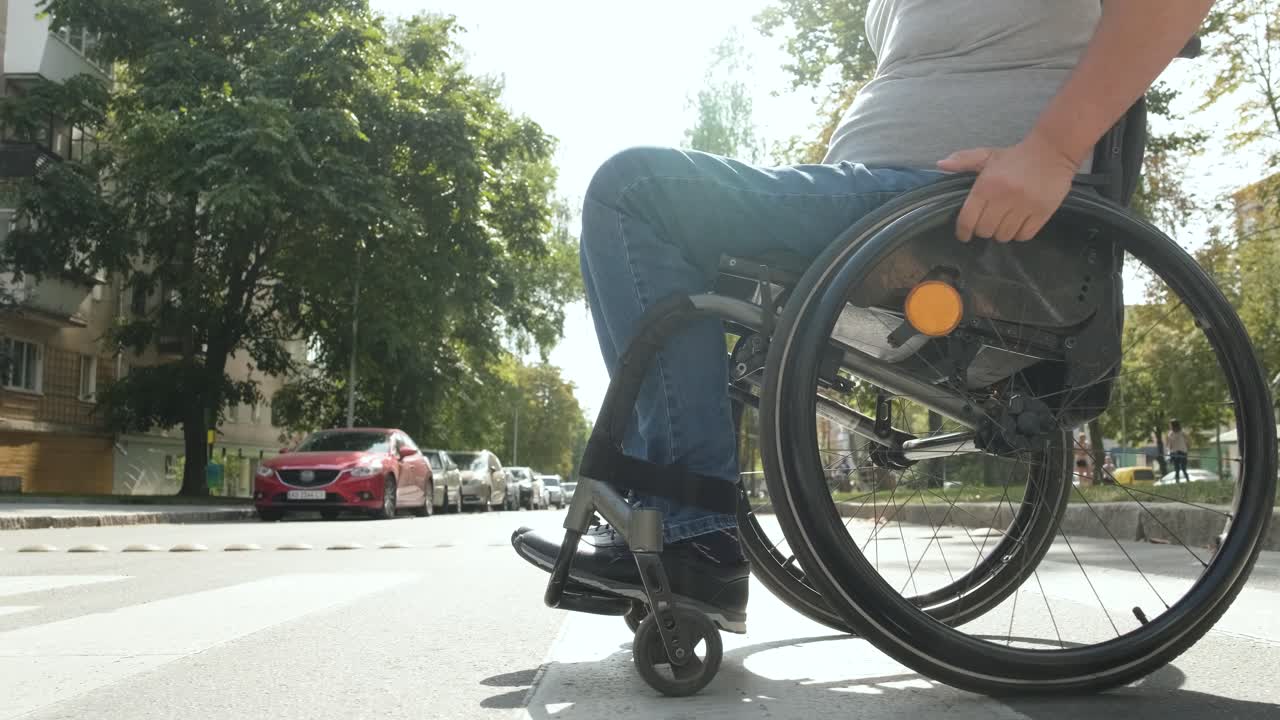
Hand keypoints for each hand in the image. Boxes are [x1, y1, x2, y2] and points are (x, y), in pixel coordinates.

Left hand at [936, 130, 1079, 242]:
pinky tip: (1019, 224)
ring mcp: (1024, 207)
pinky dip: (1019, 234)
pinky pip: (1024, 236)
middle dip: (984, 229)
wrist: (1053, 151)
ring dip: (1002, 232)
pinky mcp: (1042, 213)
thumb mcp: (988, 155)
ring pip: (1004, 235)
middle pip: (985, 230)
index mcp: (986, 186)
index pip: (967, 219)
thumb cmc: (1016, 157)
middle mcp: (1003, 198)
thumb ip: (963, 161)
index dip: (963, 231)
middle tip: (989, 221)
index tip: (964, 235)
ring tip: (1005, 221)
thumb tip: (940, 164)